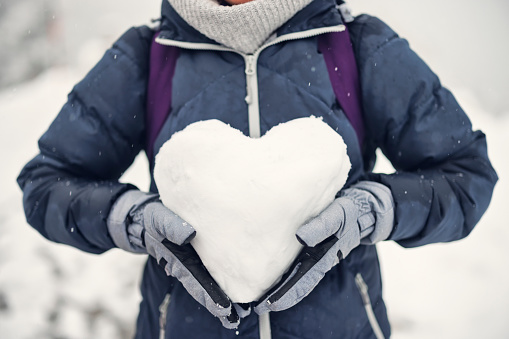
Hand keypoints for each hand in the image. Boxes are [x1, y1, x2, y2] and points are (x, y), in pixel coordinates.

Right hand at [108, 190, 244, 327]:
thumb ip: (172, 227)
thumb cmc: (154, 219)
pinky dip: (224, 278)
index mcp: (177, 260)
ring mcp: (193, 261)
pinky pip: (212, 267)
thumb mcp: (159, 220)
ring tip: (240, 310)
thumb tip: (190, 234)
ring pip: (209, 280)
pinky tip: (237, 285)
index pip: (195, 283)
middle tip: (236, 317)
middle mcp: (186, 265)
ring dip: (223, 295)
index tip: (224, 309)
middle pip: (204, 288)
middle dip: (219, 304)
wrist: (148, 216)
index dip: (209, 296)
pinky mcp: (199, 253)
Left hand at [254, 181, 393, 313]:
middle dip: (281, 297)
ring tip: (264, 298)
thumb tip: (301, 237)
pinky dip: (288, 274)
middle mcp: (319, 260)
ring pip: (298, 276)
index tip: (272, 304)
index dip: (288, 293)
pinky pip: (299, 265)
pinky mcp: (313, 248)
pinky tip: (276, 277)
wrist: (361, 209)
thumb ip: (321, 226)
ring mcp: (316, 255)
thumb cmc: (349, 213)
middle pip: (299, 284)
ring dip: (283, 287)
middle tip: (260, 307)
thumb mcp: (337, 216)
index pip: (304, 281)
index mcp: (325, 257)